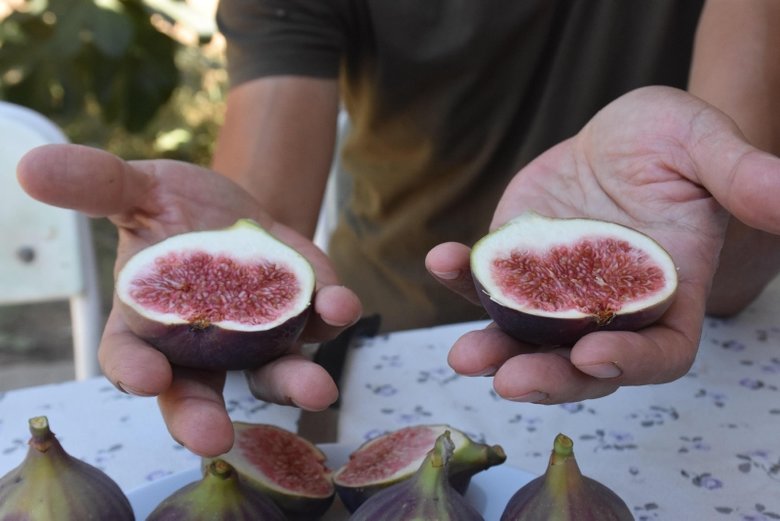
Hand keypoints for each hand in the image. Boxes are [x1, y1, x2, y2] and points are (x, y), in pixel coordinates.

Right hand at [17, 144, 361, 455]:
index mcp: (147, 325)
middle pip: (199, 394)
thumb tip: (31, 166)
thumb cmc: (172, 205)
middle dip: (205, 418)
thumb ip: (97, 184)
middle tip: (213, 440)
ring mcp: (256, 337)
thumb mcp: (137, 187)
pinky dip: (329, 316)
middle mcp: (201, 346)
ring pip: (272, 374)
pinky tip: (338, 305)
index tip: (147, 380)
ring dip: (294, 383)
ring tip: (316, 390)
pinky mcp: (302, 315)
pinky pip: (317, 323)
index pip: (129, 358)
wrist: (233, 203)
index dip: (134, 372)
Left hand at [427, 86, 779, 403]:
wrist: (618, 134)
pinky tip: (440, 261)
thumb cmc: (672, 142)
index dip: (631, 362)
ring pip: (527, 336)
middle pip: (582, 363)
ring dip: (495, 350)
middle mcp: (608, 308)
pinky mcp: (518, 264)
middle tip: (509, 382)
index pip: (659, 351)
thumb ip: (741, 176)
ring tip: (463, 356)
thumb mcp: (705, 147)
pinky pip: (488, 280)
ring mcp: (557, 291)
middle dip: (547, 378)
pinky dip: (463, 278)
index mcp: (666, 296)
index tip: (595, 356)